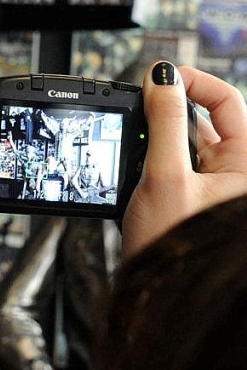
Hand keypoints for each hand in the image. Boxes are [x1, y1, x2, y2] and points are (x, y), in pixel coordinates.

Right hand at [122, 62, 246, 258]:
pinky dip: (149, 162)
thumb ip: (162, 122)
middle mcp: (232, 171)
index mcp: (245, 163)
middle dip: (166, 114)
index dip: (192, 82)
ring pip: (180, 144)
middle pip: (200, 120)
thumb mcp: (165, 176)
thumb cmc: (172, 246)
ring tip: (134, 152)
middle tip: (137, 112)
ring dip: (154, 141)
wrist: (155, 291)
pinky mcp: (186, 197)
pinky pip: (168, 166)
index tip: (157, 79)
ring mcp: (209, 185)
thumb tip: (161, 78)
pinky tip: (133, 174)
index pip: (226, 101)